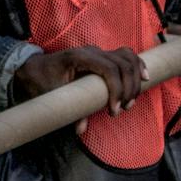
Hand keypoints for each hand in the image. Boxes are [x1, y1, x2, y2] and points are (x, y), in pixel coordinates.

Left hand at [15, 45, 144, 133]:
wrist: (36, 69)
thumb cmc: (43, 82)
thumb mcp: (55, 98)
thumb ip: (70, 112)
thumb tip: (81, 129)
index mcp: (79, 57)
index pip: (108, 68)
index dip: (116, 90)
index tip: (113, 111)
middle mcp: (92, 51)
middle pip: (122, 64)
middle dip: (128, 89)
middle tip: (123, 109)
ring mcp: (98, 51)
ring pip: (127, 58)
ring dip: (134, 80)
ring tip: (131, 101)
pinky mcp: (103, 55)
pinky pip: (126, 55)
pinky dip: (137, 65)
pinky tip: (144, 77)